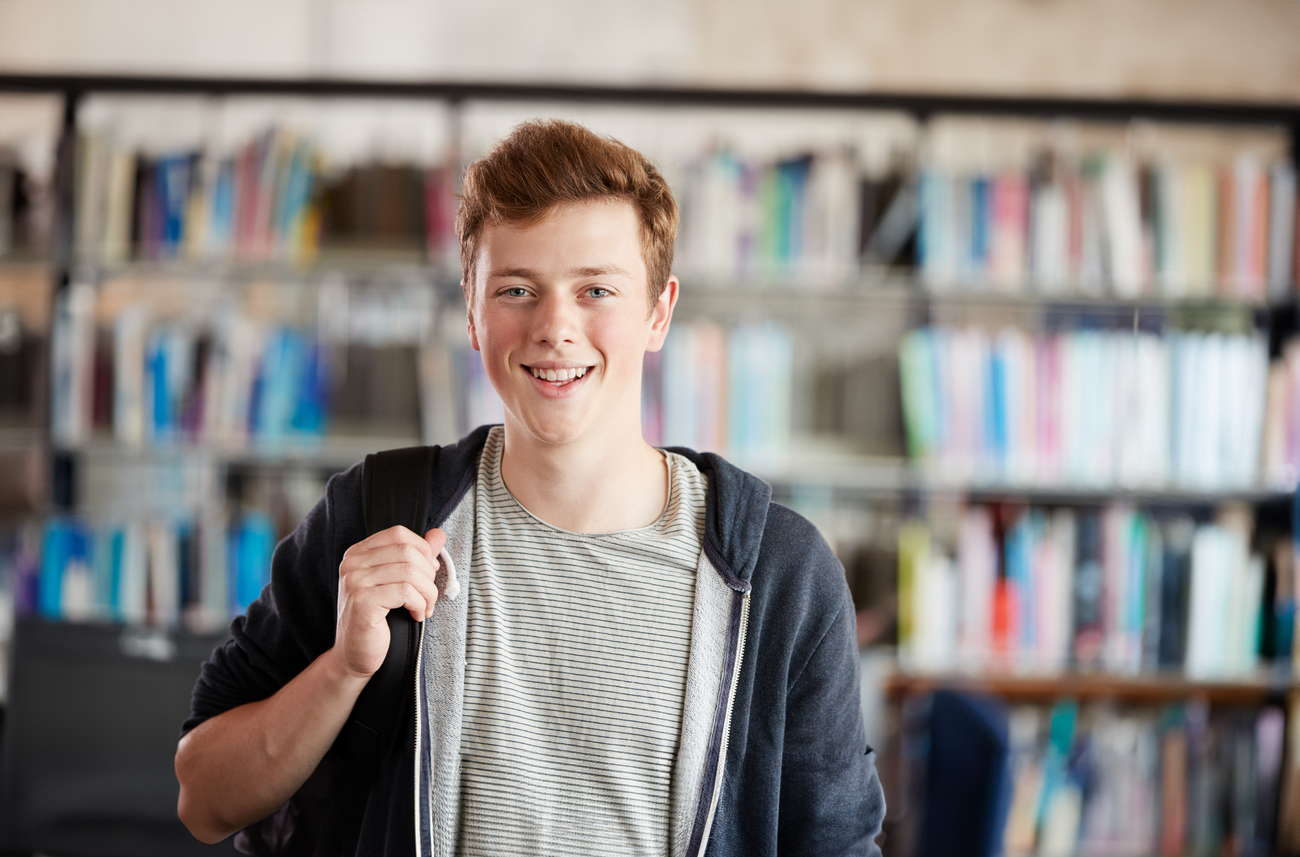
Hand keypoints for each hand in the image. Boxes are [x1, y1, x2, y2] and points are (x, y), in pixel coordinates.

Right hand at [335, 526, 445, 678]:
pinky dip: (420, 604)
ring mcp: (355, 582)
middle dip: (428, 574)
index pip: (398, 533)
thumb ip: (416, 556)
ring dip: (427, 592)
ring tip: (424, 607)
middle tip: (428, 595)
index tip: (430, 571)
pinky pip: (405, 592)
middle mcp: (352, 564)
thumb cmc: (378, 619)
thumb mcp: (397, 582)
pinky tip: (416, 615)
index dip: (422, 550)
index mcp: (358, 553)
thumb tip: (438, 535)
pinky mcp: (362, 602)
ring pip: (410, 572)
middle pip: (407, 551)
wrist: (355, 655)